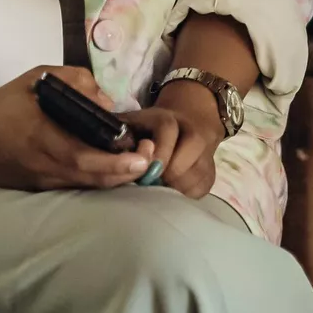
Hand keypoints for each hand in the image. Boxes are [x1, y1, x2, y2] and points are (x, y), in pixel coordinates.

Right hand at [0, 66, 153, 192]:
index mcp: (42, 139)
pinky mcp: (38, 188)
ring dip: (114, 180)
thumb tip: (106, 101)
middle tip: (150, 162)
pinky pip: (74, 187)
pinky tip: (113, 172)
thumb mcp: (37, 79)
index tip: (141, 156)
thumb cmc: (4, 104)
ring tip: (139, 166)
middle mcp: (44, 166)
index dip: (115, 162)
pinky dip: (96, 181)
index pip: (84, 159)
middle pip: (92, 179)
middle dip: (125, 174)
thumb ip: (75, 80)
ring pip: (85, 187)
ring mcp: (41, 182)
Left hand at [124, 80, 225, 198]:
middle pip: (192, 144)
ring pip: (200, 167)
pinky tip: (173, 195)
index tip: (147, 171)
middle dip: (172, 170)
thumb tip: (103, 155)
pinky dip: (190, 193)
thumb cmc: (142, 133)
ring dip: (180, 185)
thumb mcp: (126, 128)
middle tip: (155, 185)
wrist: (180, 126)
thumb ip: (115, 138)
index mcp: (163, 117)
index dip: (159, 150)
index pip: (167, 127)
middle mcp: (189, 127)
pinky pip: (205, 184)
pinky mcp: (209, 167)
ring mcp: (203, 147)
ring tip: (162, 193)